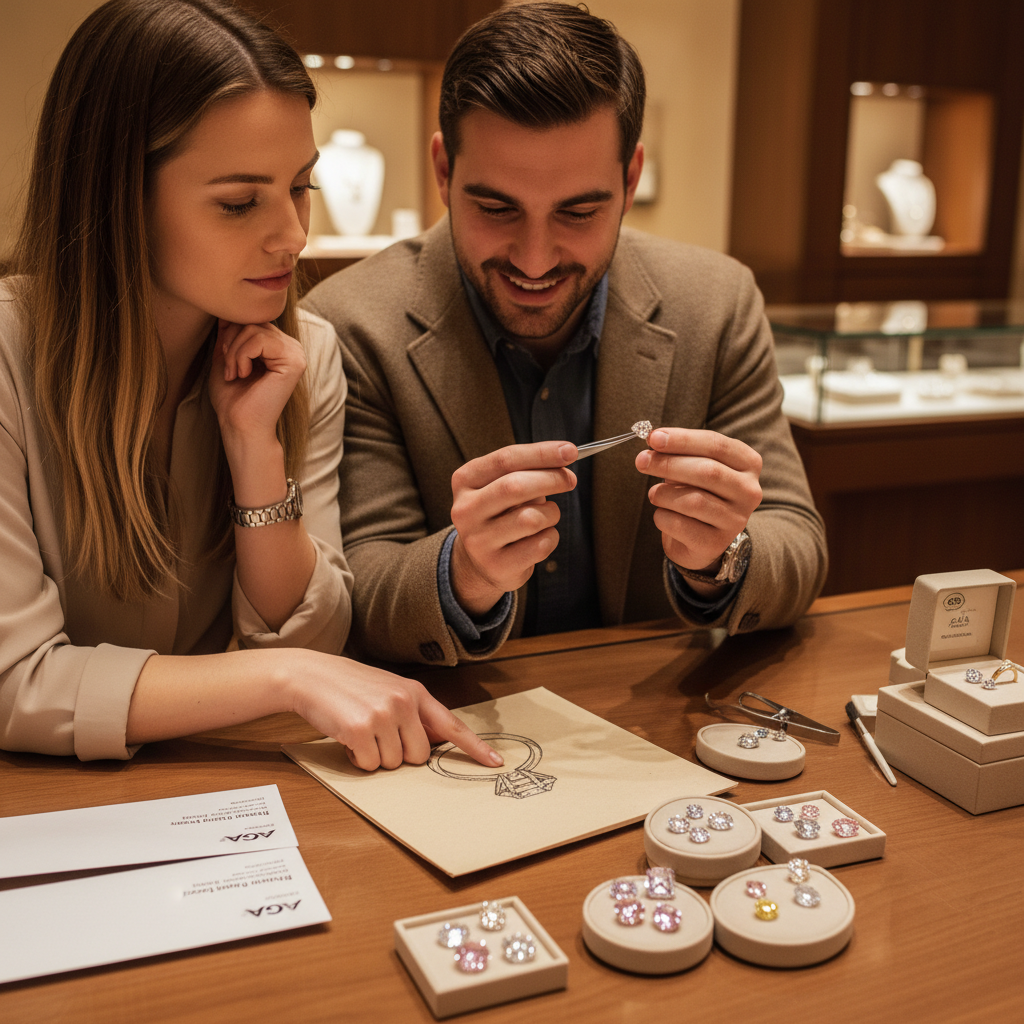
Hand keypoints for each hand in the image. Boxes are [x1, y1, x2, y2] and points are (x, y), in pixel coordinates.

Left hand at [208, 319, 305, 448]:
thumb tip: (225, 312)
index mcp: (279, 347)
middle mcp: (291, 347)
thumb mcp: (226, 358)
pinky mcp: (294, 362)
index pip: (253, 320)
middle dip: (232, 342)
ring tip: (236, 374)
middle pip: (254, 321)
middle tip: (230, 369)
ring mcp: (296, 354)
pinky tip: (244, 374)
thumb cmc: (233, 399)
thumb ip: (229, 335)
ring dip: (235, 352)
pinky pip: (260, 340)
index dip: (232, 334)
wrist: (241, 426)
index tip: (226, 361)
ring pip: (255, 329)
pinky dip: (243, 355)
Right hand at [288, 652, 503, 771]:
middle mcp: (404, 702)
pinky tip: (347, 736)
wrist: (311, 675)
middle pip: (419, 756)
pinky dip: (356, 758)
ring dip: (374, 756)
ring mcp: (384, 715)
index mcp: (415, 692)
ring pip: (393, 764)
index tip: (496, 763)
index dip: (475, 747)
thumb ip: (413, 713)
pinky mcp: (361, 729)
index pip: (451, 725)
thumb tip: (435, 744)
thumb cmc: (350, 687)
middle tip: (376, 734)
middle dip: (398, 754)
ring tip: (358, 730)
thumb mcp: (389, 690)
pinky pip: (369, 765)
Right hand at [449, 441, 577, 615]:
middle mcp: (465, 510)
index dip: (541, 453)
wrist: (481, 561)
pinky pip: (539, 545)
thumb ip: (528, 470)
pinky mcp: (496, 566)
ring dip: (551, 513)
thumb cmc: (501, 513)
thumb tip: (564, 457)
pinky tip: (540, 538)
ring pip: (531, 518)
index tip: (570, 451)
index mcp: (465, 481)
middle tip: (570, 480)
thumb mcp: (504, 485)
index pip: (506, 459)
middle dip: (551, 479)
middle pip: (514, 486)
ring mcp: (478, 541)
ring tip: (548, 515)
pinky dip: (550, 538)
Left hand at [636, 427, 761, 582]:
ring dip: (663, 494)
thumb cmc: (696, 491)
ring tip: (654, 494)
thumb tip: (654, 440)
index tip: (654, 438)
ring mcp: (735, 520)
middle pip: (707, 471)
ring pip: (694, 500)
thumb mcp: (693, 465)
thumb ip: (679, 451)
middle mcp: (749, 492)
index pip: (716, 445)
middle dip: (669, 463)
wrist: (700, 537)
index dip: (682, 440)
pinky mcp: (715, 544)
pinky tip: (662, 513)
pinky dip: (662, 516)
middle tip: (642, 461)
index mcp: (748, 464)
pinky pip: (680, 525)